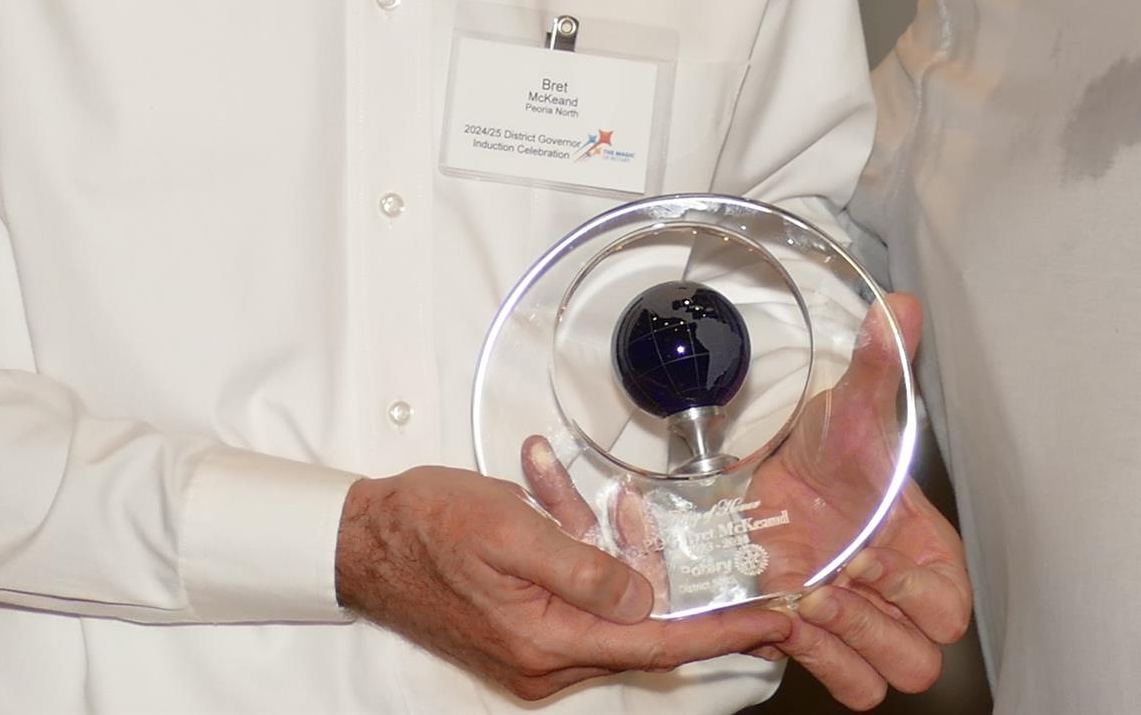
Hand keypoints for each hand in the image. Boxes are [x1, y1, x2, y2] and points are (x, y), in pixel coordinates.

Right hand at [335, 465, 792, 703]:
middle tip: (650, 511)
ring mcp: (532, 645)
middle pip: (635, 621)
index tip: (774, 618)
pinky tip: (540, 486)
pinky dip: (568, 537)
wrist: (365, 538)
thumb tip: (644, 597)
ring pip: (603, 593)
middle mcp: (544, 659)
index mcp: (546, 643)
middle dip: (654, 564)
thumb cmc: (432, 526)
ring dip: (597, 537)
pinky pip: (571, 583)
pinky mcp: (522, 623)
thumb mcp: (511, 532)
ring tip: (548, 481)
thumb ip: (581, 568)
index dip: (720, 631)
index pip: (655, 643)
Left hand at [749, 294, 972, 707]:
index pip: (952, 606)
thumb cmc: (827, 449)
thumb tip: (900, 308)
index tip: (863, 554)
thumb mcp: (848, 406)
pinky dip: (818, 662)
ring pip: (883, 682)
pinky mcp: (822, 642)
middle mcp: (898, 594)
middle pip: (923, 660)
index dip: (912, 592)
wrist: (772, 476)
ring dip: (843, 648)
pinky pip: (844, 685)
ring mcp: (861, 623)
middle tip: (830, 581)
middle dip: (875, 627)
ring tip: (804, 598)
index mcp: (925, 548)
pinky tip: (785, 614)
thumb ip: (878, 365)